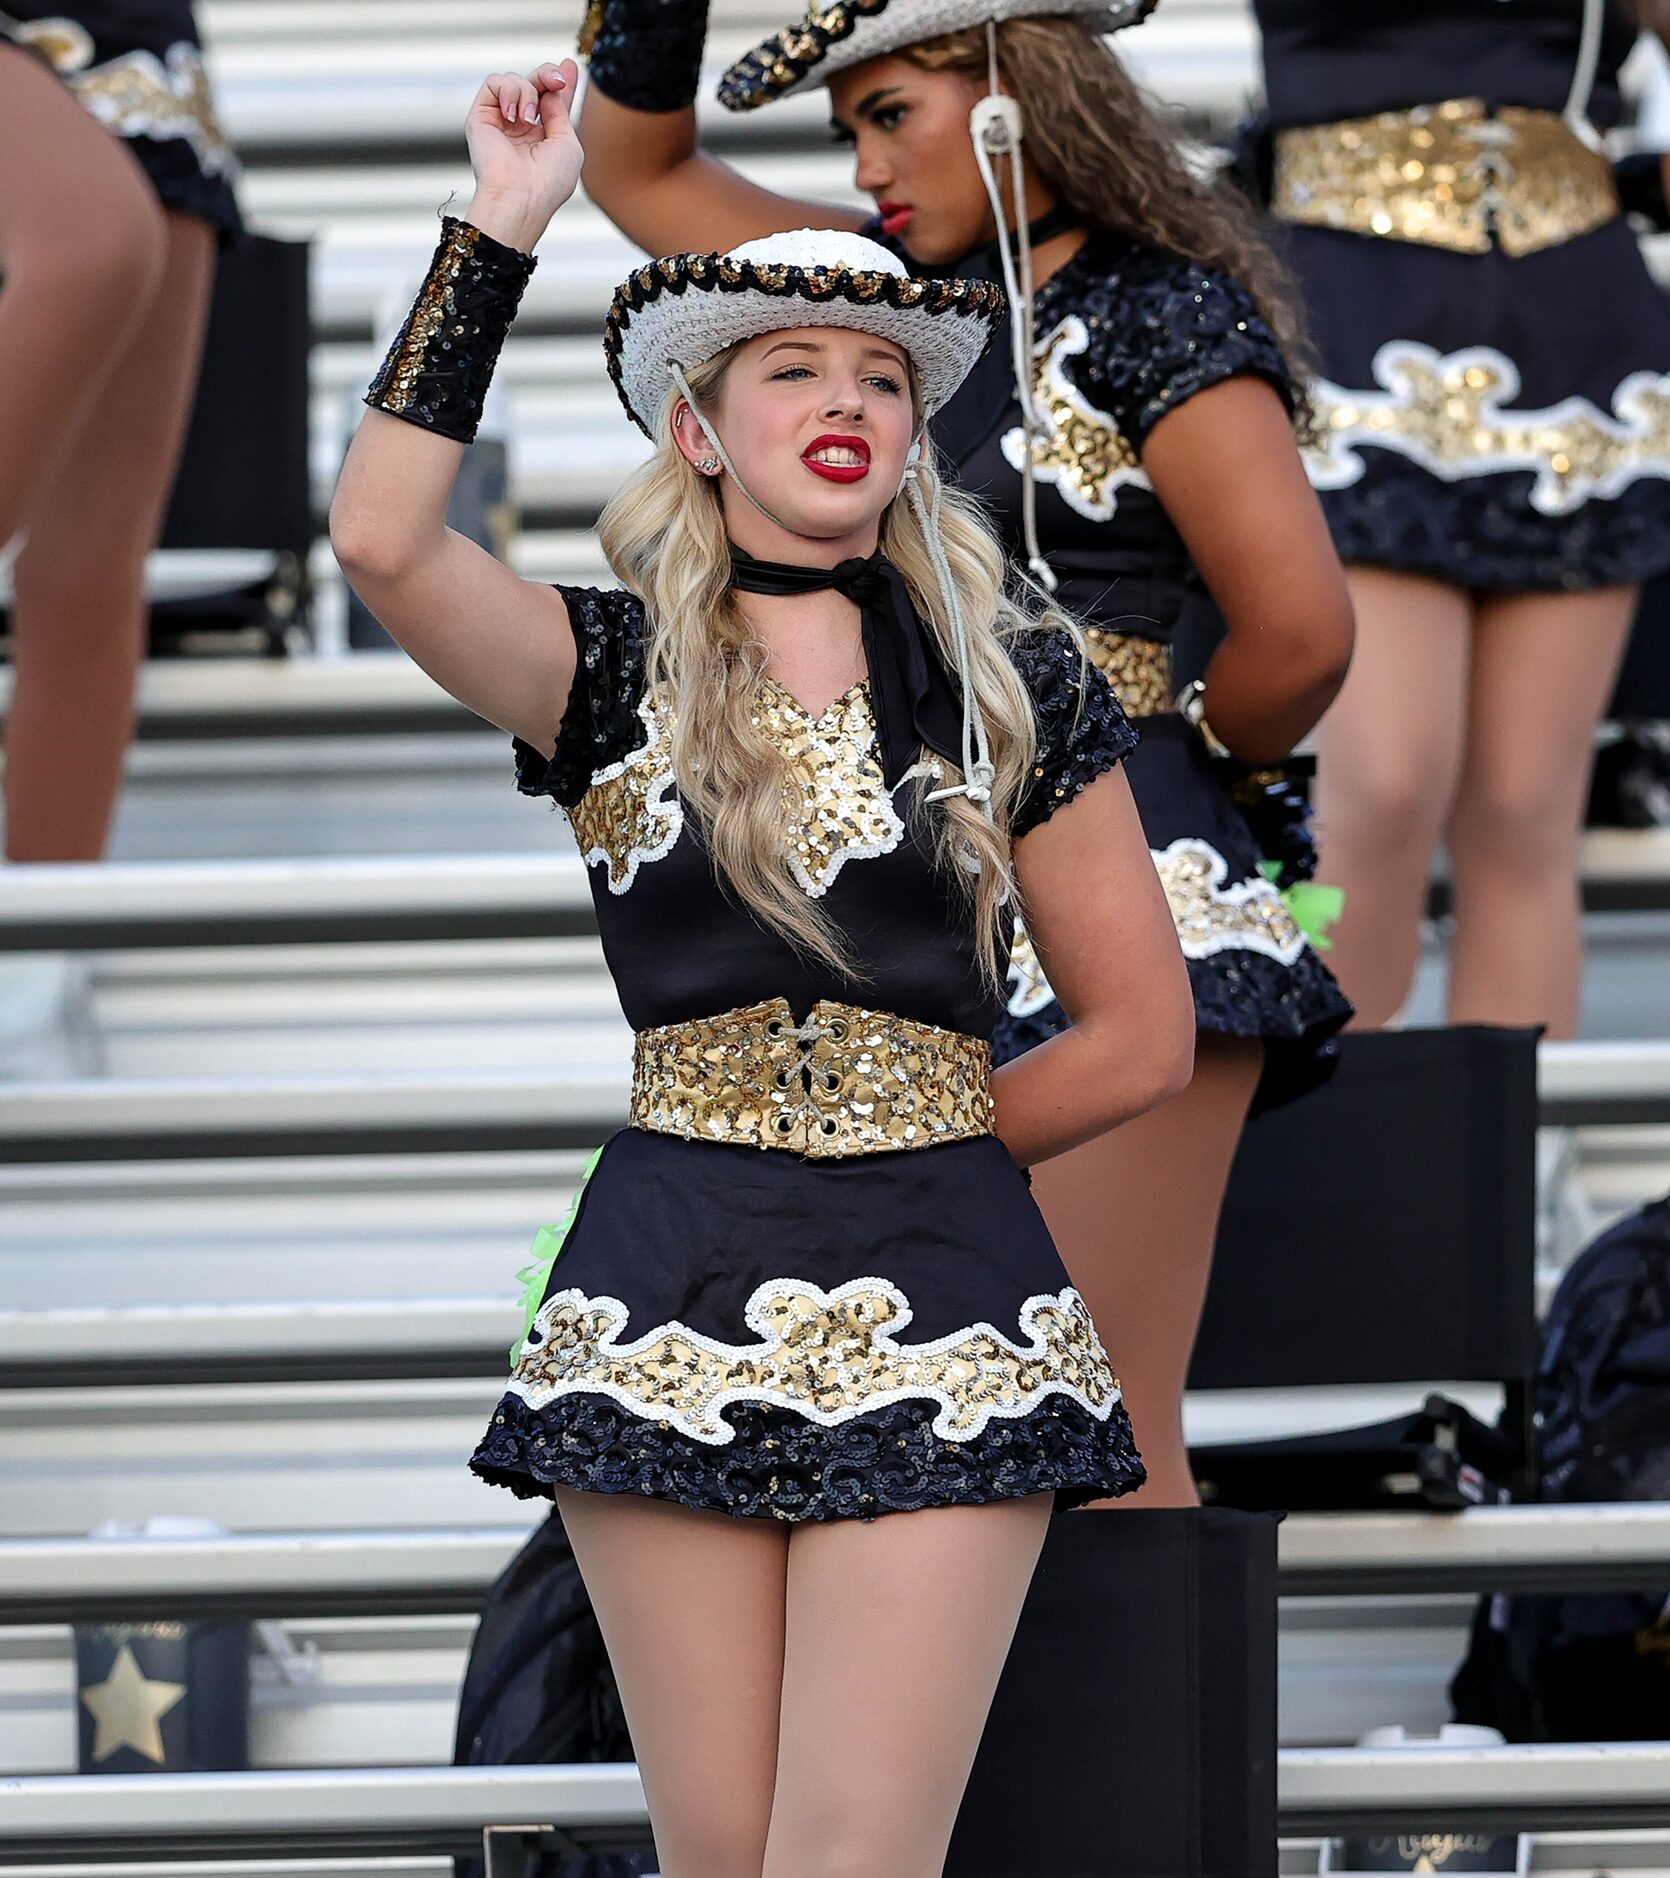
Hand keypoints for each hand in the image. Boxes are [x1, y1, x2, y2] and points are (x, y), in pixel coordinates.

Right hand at [463, 61, 582, 251]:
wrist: (522, 196)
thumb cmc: (549, 181)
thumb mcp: (568, 143)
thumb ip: (561, 111)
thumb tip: (552, 86)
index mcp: (542, 136)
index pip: (549, 100)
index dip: (557, 81)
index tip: (568, 65)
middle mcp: (520, 127)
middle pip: (532, 83)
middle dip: (546, 75)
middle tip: (555, 80)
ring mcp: (500, 121)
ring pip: (514, 80)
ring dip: (527, 92)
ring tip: (528, 119)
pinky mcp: (481, 116)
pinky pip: (494, 81)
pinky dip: (507, 91)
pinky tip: (513, 116)